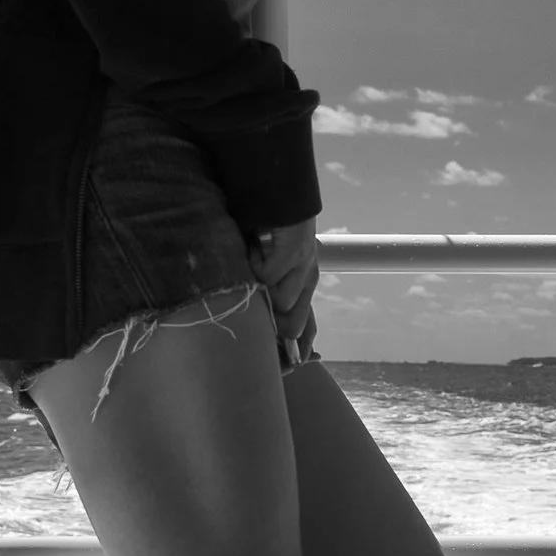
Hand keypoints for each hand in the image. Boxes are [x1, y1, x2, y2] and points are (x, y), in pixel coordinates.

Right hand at [246, 218, 318, 364]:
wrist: (272, 189)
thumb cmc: (258, 226)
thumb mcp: (257, 266)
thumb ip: (256, 291)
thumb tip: (247, 320)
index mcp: (302, 283)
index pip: (306, 327)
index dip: (297, 348)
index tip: (288, 366)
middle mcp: (308, 276)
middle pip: (294, 325)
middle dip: (270, 325)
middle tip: (248, 307)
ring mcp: (306, 264)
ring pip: (281, 302)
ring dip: (259, 288)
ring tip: (251, 264)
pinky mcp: (297, 250)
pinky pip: (270, 276)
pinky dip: (254, 265)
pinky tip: (252, 248)